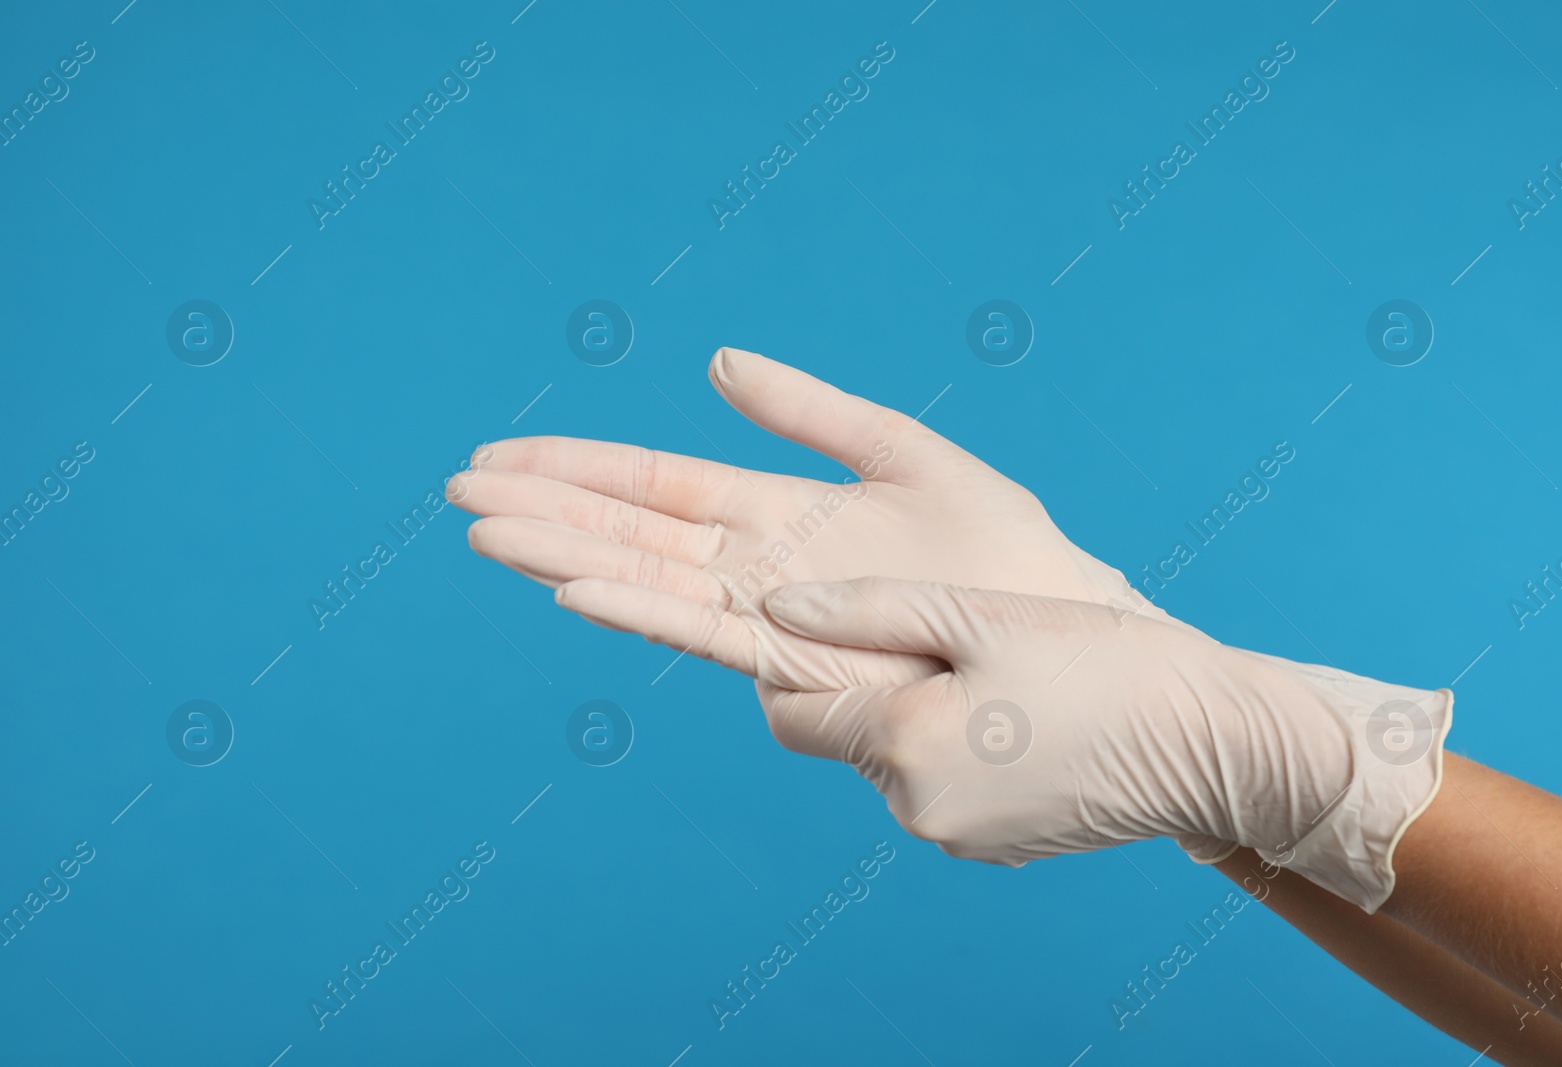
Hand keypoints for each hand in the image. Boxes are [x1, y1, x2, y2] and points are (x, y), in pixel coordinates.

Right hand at [453, 348, 1174, 692]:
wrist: (1066, 628)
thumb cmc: (1001, 550)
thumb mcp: (903, 453)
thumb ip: (811, 411)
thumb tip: (718, 362)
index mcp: (778, 513)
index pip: (656, 484)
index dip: (578, 468)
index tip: (501, 454)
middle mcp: (759, 569)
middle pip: (632, 533)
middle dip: (547, 510)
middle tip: (458, 489)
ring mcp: (772, 616)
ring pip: (650, 582)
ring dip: (567, 557)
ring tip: (487, 532)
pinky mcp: (801, 663)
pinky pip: (704, 632)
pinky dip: (639, 610)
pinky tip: (578, 588)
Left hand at [756, 577, 1451, 912]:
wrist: (1212, 746)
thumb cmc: (1104, 664)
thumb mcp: (980, 616)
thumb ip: (869, 609)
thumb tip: (776, 609)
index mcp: (902, 746)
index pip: (792, 714)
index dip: (795, 665)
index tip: (831, 620)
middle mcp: (917, 809)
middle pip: (846, 737)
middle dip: (869, 686)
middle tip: (933, 634)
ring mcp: (960, 838)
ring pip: (897, 761)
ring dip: (916, 715)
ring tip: (989, 668)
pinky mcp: (998, 847)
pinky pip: (945, 788)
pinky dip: (958, 748)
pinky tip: (1017, 710)